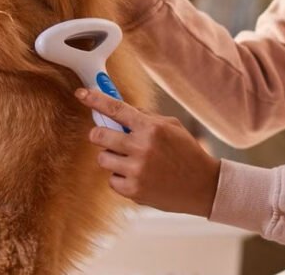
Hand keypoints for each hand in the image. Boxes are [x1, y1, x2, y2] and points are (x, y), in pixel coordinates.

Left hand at [75, 88, 220, 217]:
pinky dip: (119, 177)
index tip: (81, 93)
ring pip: (103, 158)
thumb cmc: (187, 152)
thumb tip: (119, 111)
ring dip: (111, 157)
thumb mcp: (170, 125)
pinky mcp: (134, 191)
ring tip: (129, 159)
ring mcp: (136, 171)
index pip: (115, 108)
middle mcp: (141, 147)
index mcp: (151, 128)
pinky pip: (112, 180)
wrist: (203, 186)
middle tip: (105, 136)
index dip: (95, 99)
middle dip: (99, 134)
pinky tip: (137, 176)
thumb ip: (145, 117)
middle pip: (100, 135)